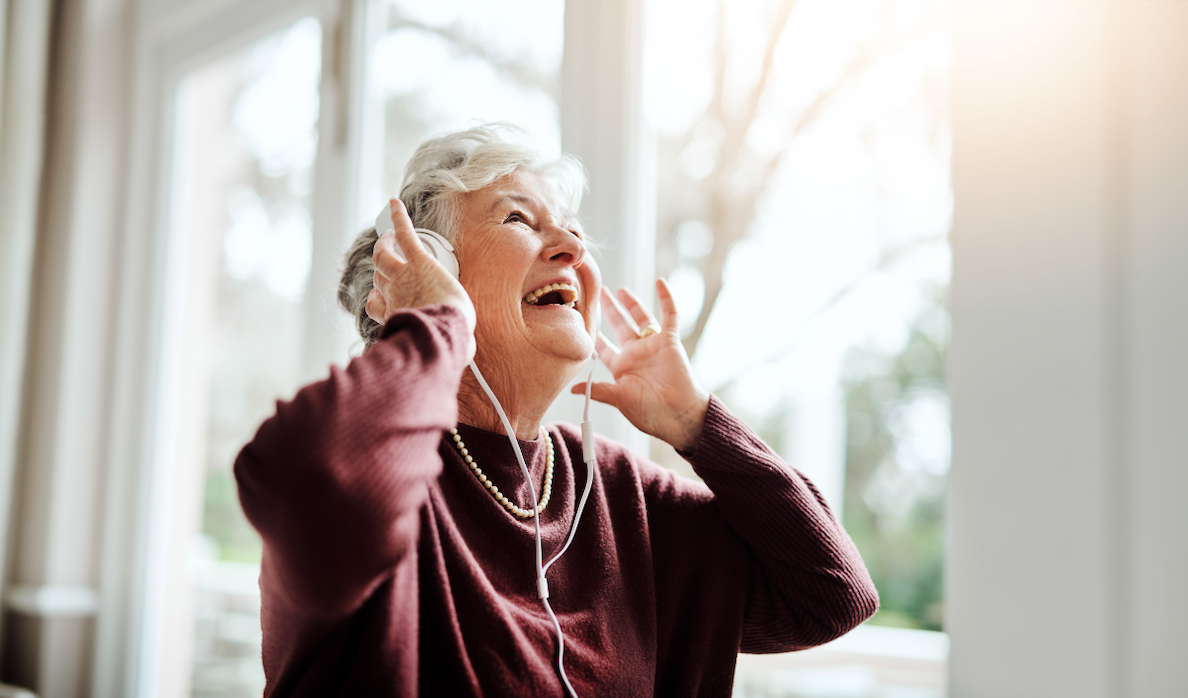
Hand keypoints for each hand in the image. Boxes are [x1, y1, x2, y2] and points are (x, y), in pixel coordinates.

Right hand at [367, 199, 475, 360]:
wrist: (443, 330)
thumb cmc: (444, 342)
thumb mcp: (444, 347)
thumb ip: (452, 345)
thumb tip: (466, 351)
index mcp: (394, 315)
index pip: (375, 304)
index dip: (377, 299)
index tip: (381, 298)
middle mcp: (392, 294)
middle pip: (378, 276)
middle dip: (380, 269)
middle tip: (386, 258)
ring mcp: (402, 275)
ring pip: (383, 255)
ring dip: (384, 243)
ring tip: (387, 235)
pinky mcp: (418, 260)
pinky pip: (404, 234)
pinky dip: (398, 217)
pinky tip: (396, 204)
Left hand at [570, 280, 709, 452]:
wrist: (678, 414)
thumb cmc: (650, 412)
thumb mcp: (619, 399)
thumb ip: (598, 390)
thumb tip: (572, 389)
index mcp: (622, 367)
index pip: (605, 348)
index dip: (594, 337)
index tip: (582, 322)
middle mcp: (637, 353)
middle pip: (620, 326)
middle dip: (609, 311)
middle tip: (598, 294)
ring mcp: (654, 345)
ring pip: (641, 318)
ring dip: (631, 303)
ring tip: (619, 290)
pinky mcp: (671, 340)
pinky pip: (670, 315)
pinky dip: (666, 298)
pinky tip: (660, 282)